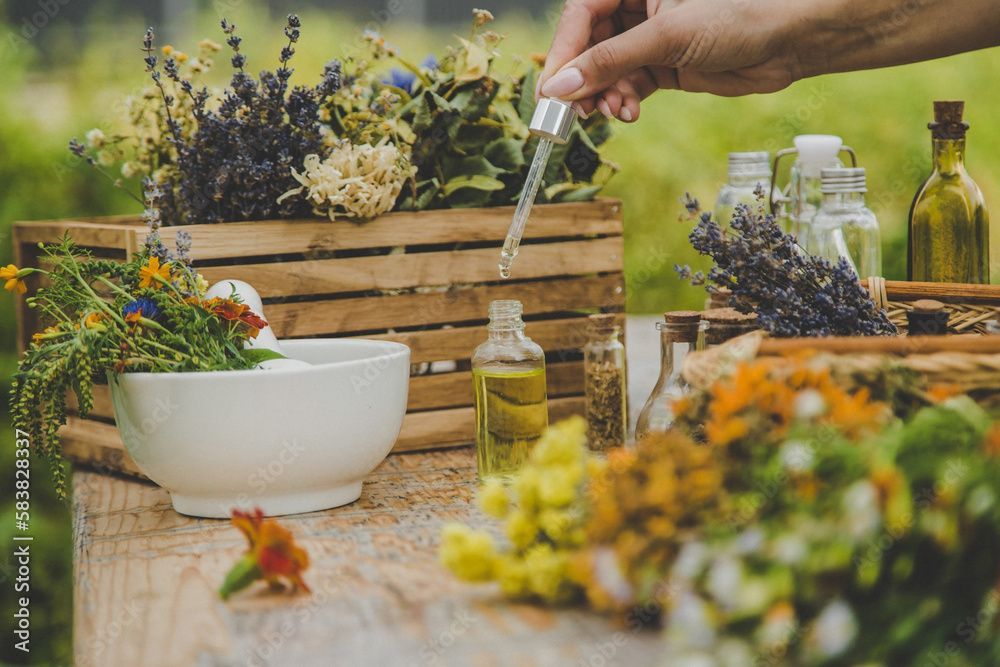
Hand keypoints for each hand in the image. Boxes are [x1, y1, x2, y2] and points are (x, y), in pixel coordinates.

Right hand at [537, 0, 801, 121]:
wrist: (794, 37)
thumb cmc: (740, 12)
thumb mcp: (668, 36)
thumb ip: (610, 61)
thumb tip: (560, 86)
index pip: (582, 12)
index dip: (564, 50)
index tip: (551, 87)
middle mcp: (640, 5)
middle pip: (590, 44)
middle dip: (584, 79)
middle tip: (573, 111)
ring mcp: (652, 36)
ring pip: (608, 69)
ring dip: (604, 95)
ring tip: (614, 113)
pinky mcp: (666, 64)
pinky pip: (630, 84)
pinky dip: (624, 101)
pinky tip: (628, 113)